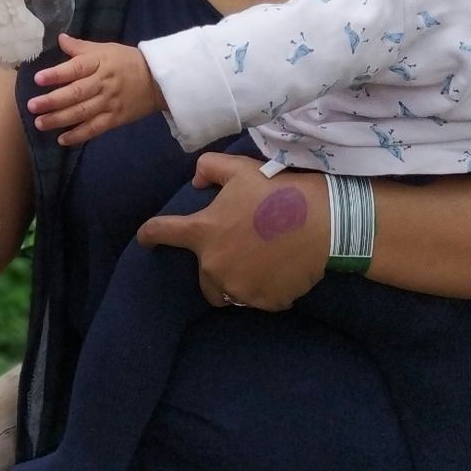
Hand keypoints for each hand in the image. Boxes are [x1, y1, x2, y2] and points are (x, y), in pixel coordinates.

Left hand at [26, 34, 164, 144]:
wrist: (158, 80)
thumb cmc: (126, 61)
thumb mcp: (105, 48)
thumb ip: (80, 47)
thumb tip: (59, 38)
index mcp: (100, 62)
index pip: (76, 68)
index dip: (57, 74)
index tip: (38, 78)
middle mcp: (103, 83)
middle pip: (76, 93)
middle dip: (52, 101)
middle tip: (32, 106)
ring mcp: (109, 102)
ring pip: (82, 112)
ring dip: (60, 119)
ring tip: (39, 123)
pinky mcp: (115, 118)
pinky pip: (95, 128)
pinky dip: (79, 135)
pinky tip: (61, 139)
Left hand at [135, 152, 329, 310]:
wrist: (325, 223)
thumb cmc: (279, 193)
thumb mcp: (241, 168)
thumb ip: (210, 169)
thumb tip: (195, 181)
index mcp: (203, 232)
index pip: (162, 232)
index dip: (150, 234)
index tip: (145, 238)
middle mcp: (213, 266)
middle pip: (203, 276)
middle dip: (215, 265)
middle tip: (242, 249)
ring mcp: (238, 287)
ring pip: (229, 291)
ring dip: (238, 280)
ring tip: (262, 261)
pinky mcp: (263, 302)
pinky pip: (258, 300)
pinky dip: (266, 290)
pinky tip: (282, 271)